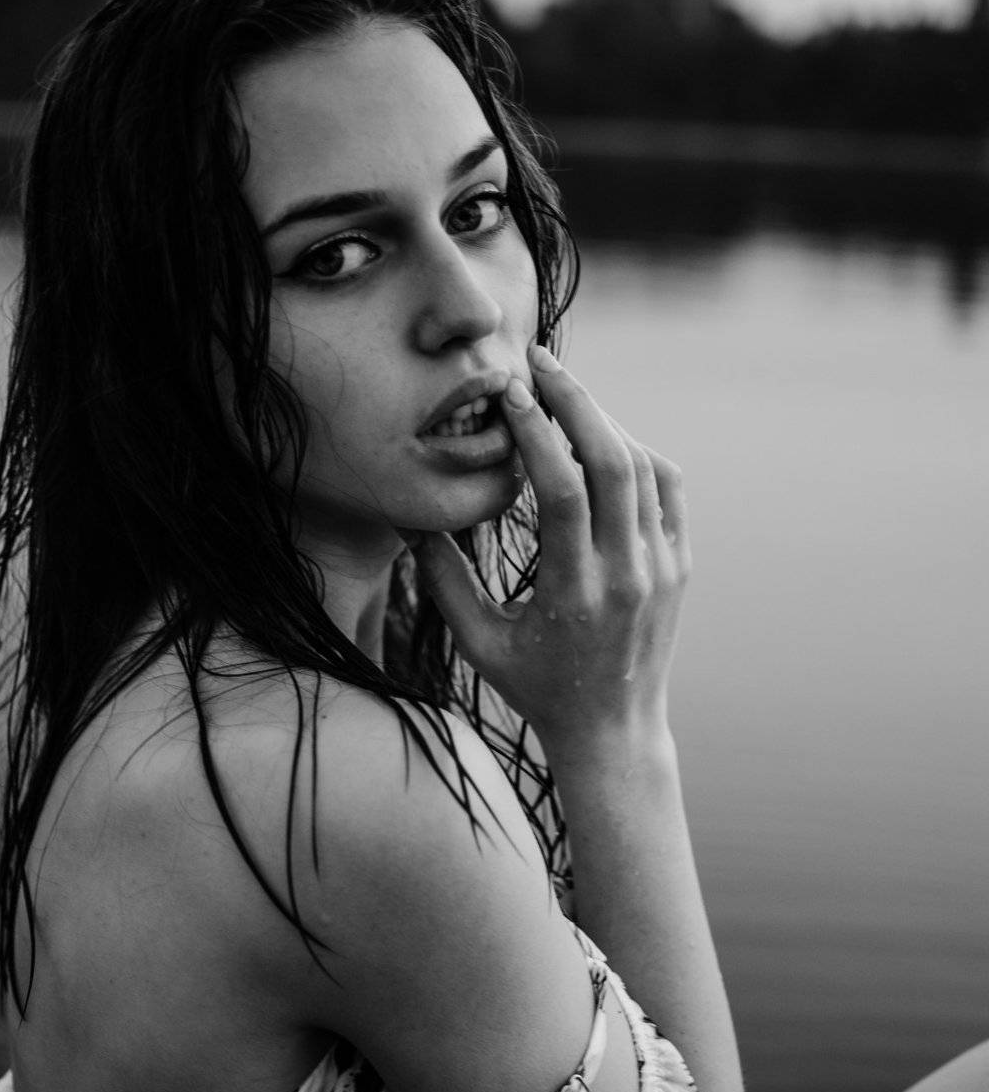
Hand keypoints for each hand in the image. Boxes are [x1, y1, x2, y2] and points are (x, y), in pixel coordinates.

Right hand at [410, 346, 690, 751]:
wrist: (614, 729)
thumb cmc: (537, 688)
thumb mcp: (479, 643)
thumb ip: (442, 580)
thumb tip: (410, 517)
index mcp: (574, 592)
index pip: (561, 490)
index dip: (535, 431)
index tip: (510, 391)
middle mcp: (626, 574)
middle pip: (612, 460)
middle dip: (576, 399)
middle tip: (540, 362)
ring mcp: (661, 567)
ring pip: (643, 466)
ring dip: (602, 422)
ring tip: (563, 398)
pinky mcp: (680, 563)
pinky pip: (667, 487)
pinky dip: (636, 451)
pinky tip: (602, 439)